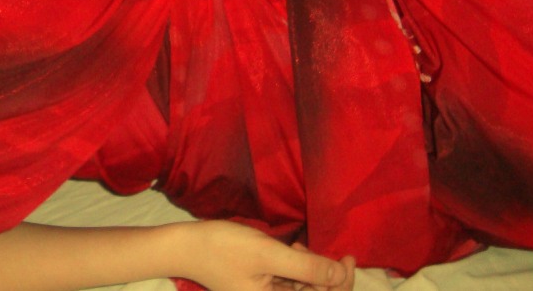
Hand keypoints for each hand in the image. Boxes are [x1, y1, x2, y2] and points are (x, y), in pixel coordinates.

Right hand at [180, 221, 356, 290]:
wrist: (185, 246)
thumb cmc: (224, 248)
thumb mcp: (268, 253)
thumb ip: (307, 267)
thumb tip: (341, 275)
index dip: (342, 283)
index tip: (347, 257)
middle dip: (324, 274)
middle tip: (311, 247)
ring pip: (304, 288)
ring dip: (309, 269)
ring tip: (296, 246)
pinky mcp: (261, 287)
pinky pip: (290, 283)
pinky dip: (296, 268)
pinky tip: (290, 250)